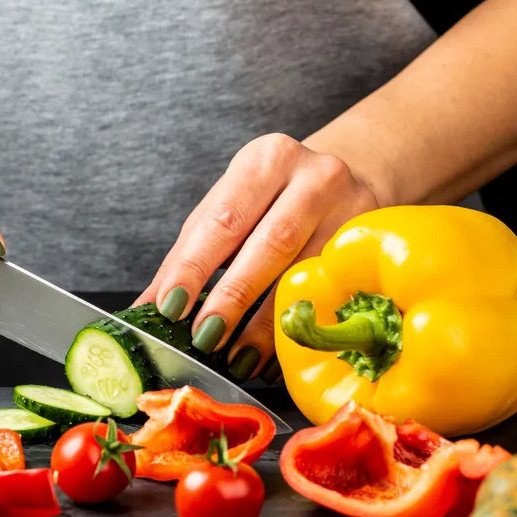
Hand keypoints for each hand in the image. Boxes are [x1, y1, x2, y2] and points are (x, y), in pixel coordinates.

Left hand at [137, 134, 379, 382]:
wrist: (349, 178)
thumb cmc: (275, 198)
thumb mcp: (229, 208)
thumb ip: (189, 253)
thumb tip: (146, 307)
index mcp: (265, 159)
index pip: (223, 218)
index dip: (194, 266)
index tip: (170, 305)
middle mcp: (313, 177)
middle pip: (270, 244)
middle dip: (233, 297)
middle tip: (203, 338)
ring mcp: (351, 208)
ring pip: (305, 273)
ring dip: (267, 324)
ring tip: (238, 357)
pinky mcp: (370, 243)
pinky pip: (332, 293)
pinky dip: (299, 328)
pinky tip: (277, 354)